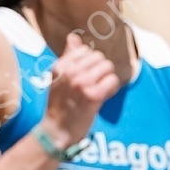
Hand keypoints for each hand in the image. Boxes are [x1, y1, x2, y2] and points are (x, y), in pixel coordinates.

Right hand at [41, 33, 120, 151]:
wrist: (56, 132)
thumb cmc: (59, 106)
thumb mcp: (57, 79)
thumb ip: (67, 57)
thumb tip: (73, 37)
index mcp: (60, 66)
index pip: (84, 50)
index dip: (91, 63)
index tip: (88, 76)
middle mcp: (70, 72)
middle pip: (99, 57)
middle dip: (101, 70)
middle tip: (97, 84)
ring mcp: (82, 83)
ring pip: (107, 67)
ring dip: (108, 78)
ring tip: (101, 90)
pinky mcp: (93, 96)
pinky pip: (112, 81)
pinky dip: (112, 88)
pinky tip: (105, 96)